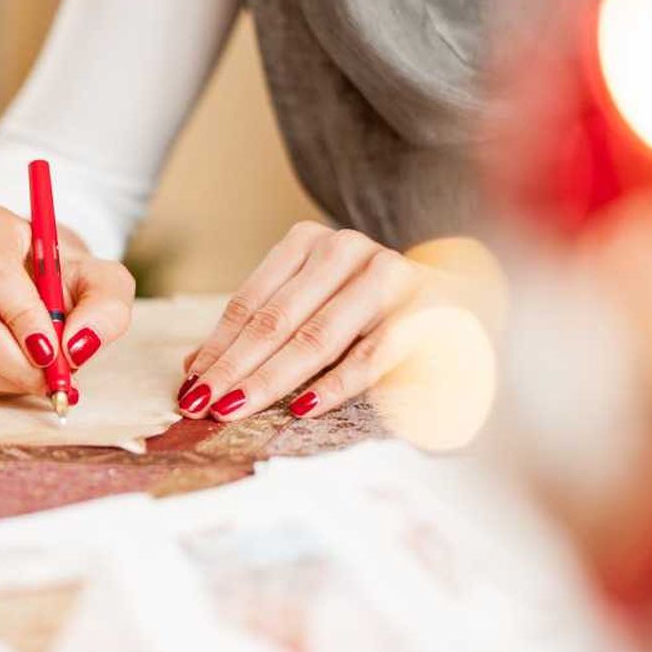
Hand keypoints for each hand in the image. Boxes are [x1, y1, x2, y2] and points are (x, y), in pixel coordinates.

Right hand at [0, 204, 136, 397]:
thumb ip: (105, 308)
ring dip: (8, 379)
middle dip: (17, 362)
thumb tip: (77, 347)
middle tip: (53, 379)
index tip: (53, 351)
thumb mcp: (102, 281)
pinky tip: (14, 371)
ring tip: (40, 374)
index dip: (22, 317)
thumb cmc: (63, 277)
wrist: (30, 280)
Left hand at [179, 222, 424, 420]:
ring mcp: (385, 278)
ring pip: (315, 339)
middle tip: (202, 404)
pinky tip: (301, 408)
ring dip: (270, 380)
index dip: (216, 347)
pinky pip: (368, 357)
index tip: (190, 385)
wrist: (461, 300)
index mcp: (308, 243)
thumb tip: (196, 368)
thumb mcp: (311, 305)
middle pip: (275, 321)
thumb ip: (260, 329)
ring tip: (235, 409)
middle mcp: (345, 251)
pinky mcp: (421, 311)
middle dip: (233, 368)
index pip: (250, 302)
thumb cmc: (370, 308)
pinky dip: (332, 386)